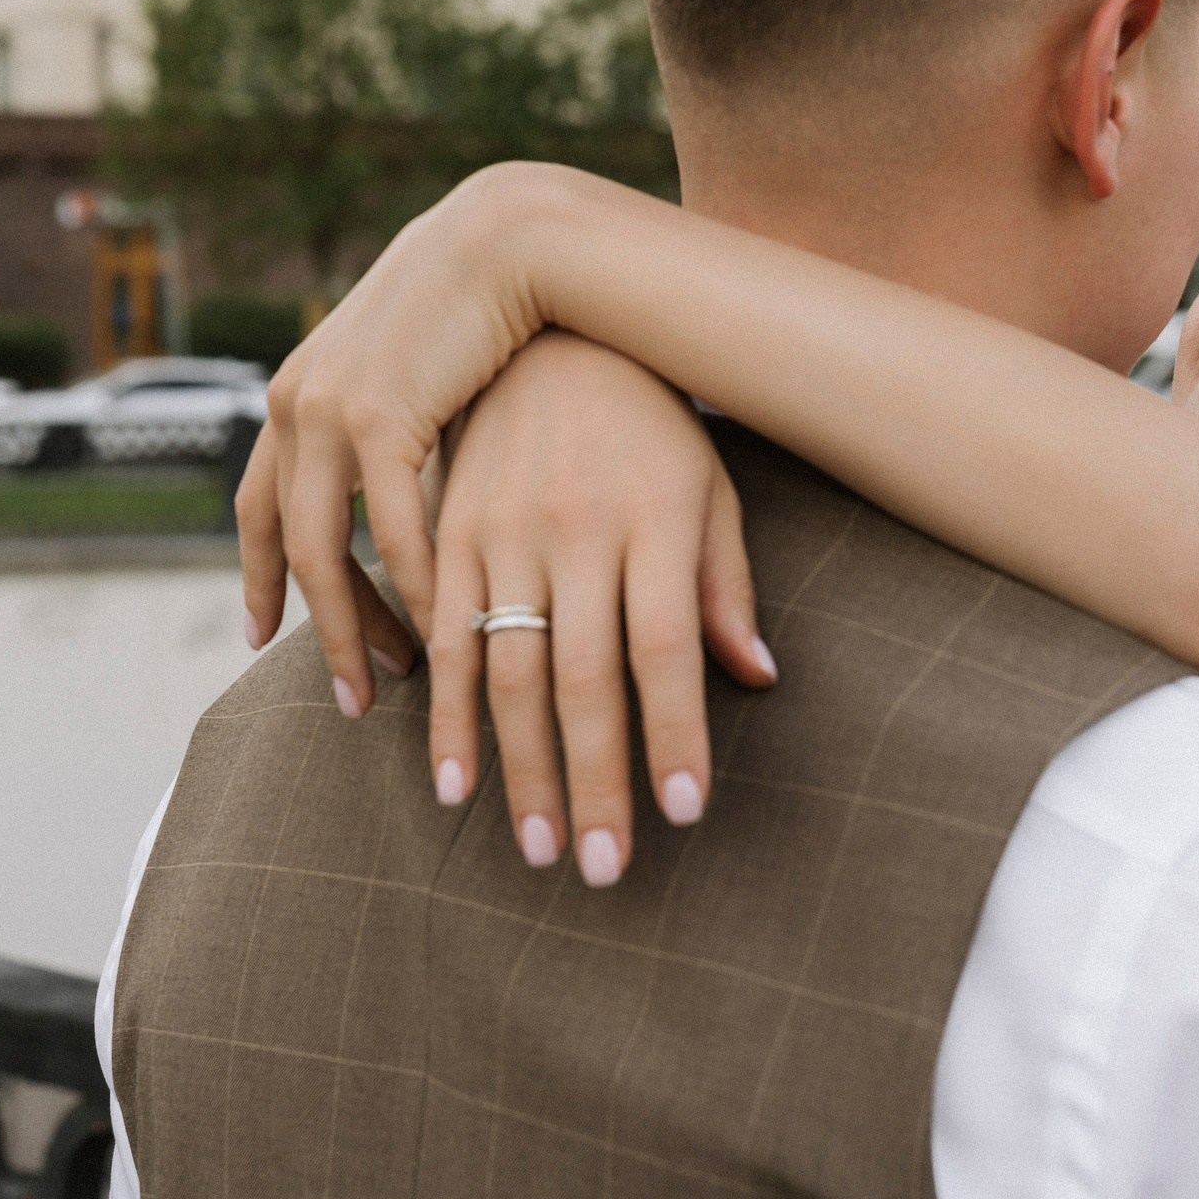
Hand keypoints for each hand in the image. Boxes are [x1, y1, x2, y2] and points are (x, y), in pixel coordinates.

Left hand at [239, 163, 572, 710]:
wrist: (508, 237)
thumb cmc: (482, 306)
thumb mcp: (417, 373)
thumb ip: (398, 427)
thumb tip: (410, 487)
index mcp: (296, 393)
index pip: (260, 505)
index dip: (261, 575)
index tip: (264, 636)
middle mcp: (294, 402)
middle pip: (287, 542)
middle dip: (318, 624)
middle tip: (351, 690)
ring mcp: (326, 408)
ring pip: (325, 550)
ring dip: (357, 624)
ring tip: (392, 680)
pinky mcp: (376, 414)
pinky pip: (388, 527)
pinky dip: (413, 583)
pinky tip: (446, 623)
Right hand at [429, 332, 774, 884]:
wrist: (548, 330)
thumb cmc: (651, 426)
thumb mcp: (708, 487)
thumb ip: (726, 584)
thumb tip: (756, 680)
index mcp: (655, 520)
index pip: (665, 647)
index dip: (673, 733)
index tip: (684, 814)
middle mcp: (576, 528)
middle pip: (585, 676)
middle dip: (595, 780)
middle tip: (604, 869)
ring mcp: (505, 531)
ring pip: (509, 670)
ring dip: (520, 770)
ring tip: (537, 850)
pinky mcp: (448, 533)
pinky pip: (442, 637)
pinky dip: (445, 718)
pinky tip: (453, 787)